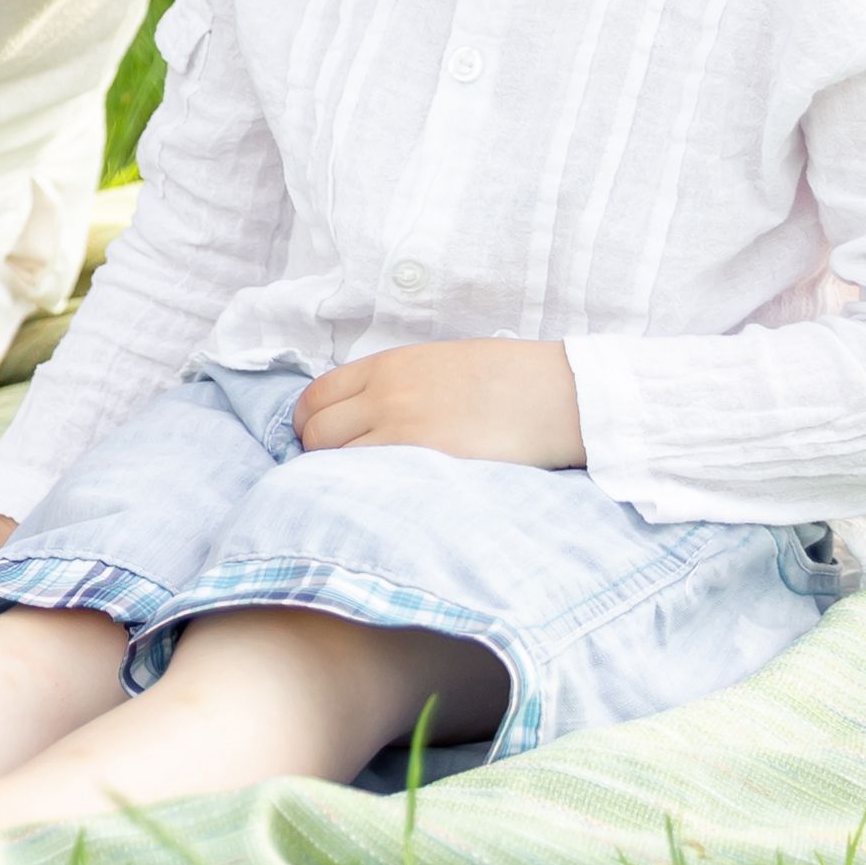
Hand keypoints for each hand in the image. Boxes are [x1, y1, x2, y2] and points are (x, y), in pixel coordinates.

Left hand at [294, 339, 584, 467]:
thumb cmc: (506, 380)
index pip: (316, 396)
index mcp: (389, 366)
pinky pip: (371, 483)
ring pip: (335, 462)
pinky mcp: (426, 463)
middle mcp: (387, 395)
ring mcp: (404, 430)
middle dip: (315, 453)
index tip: (317, 440)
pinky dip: (366, 492)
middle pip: (316, 431)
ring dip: (338, 477)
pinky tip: (382, 500)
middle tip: (334, 472)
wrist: (557, 394)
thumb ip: (395, 385)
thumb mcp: (438, 364)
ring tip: (361, 489)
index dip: (308, 423)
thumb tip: (359, 416)